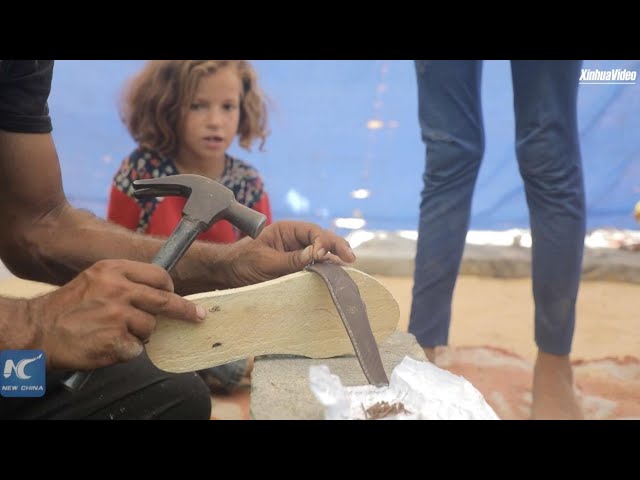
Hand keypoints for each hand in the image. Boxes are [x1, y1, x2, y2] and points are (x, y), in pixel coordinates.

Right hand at [28, 260, 204, 369]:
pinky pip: (136, 349)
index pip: (158, 276)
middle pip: (165, 300)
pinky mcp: (115, 340)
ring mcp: (118, 316)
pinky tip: (107, 344)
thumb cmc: (68, 306)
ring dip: (139, 334)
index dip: (169, 288)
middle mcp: (118, 290)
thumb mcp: (96, 278)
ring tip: (113, 332)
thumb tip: (160, 292)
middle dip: (185, 310)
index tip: (175, 295)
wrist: (38, 330)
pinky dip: (125, 351)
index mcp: (114, 270)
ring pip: (150, 328)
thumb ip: (126, 281)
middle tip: (199, 316)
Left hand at [224, 221, 355, 286]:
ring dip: (334, 259)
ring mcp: (298, 253)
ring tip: (347, 266)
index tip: (322, 254)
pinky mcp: (298, 267)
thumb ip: (291, 259)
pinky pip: (316, 266)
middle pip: (323, 240)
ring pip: (323, 253)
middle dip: (337, 247)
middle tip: (350, 258)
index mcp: (287, 230)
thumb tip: (315, 255)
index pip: (313, 231)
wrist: (227, 275)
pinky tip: (336, 275)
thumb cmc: (242, 263)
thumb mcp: (266, 261)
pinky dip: (327, 270)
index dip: (322, 241)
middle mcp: (296, 239)